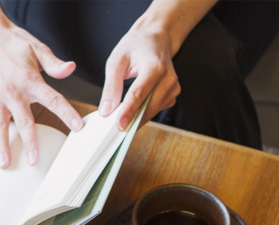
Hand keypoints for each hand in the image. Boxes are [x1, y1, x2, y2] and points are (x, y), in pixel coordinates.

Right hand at [0, 0, 82, 167]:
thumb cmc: (12, 41)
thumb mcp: (38, 48)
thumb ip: (54, 64)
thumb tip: (71, 69)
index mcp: (29, 80)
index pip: (52, 99)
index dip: (67, 113)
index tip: (78, 128)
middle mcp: (12, 91)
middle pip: (23, 121)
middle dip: (30, 142)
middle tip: (34, 161)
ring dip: (1, 146)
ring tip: (4, 164)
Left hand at [98, 0, 216, 128]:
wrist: (156, 38)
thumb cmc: (136, 46)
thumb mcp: (117, 60)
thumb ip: (111, 86)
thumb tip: (106, 111)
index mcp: (154, 66)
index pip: (139, 95)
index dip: (128, 113)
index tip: (118, 127)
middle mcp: (168, 78)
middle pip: (148, 107)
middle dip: (131, 120)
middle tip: (113, 131)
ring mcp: (173, 87)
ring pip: (152, 112)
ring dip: (136, 119)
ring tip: (120, 120)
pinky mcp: (172, 95)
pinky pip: (156, 110)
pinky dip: (143, 114)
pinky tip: (133, 111)